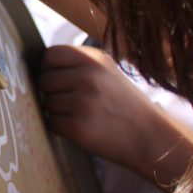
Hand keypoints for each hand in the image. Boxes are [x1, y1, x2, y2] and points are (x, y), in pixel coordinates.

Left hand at [40, 45, 192, 185]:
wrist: (153, 137)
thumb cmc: (125, 105)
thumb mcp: (107, 72)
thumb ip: (77, 66)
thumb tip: (39, 68)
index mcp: (94, 59)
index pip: (51, 55)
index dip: (50, 69)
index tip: (60, 80)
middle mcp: (88, 76)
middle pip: (44, 80)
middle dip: (53, 92)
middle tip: (74, 103)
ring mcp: (83, 102)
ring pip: (47, 103)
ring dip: (58, 111)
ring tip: (83, 115)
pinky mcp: (79, 127)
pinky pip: (52, 123)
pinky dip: (62, 128)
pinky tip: (82, 128)